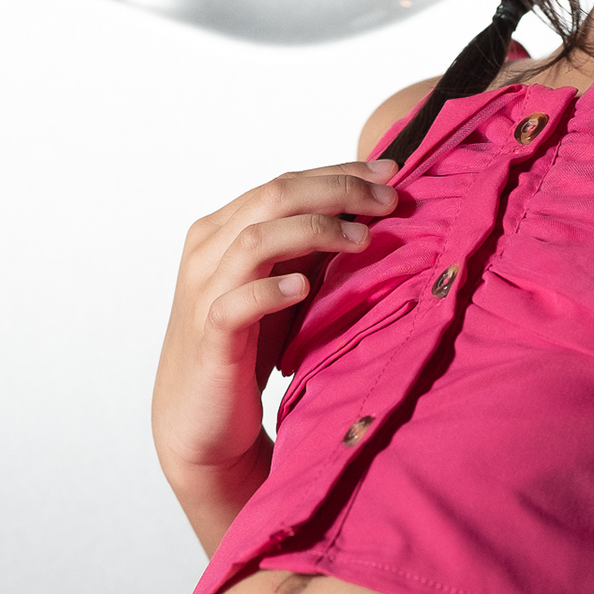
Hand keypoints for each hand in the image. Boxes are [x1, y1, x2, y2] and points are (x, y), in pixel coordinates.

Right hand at [153, 158, 398, 544]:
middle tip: (389, 202)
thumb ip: (309, 249)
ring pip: (257, 238)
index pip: (285, 182)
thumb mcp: (282, 286)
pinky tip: (304, 287)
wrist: (200, 422)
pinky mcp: (209, 336)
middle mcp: (208, 250)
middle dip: (338, 192)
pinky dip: (272, 289)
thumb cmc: (247, 348)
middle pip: (275, 195)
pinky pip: (237, 302)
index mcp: (223, 228)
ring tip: (363, 240)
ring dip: (315, 231)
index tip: (392, 171)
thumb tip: (371, 212)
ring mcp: (205, 291)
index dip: (339, 173)